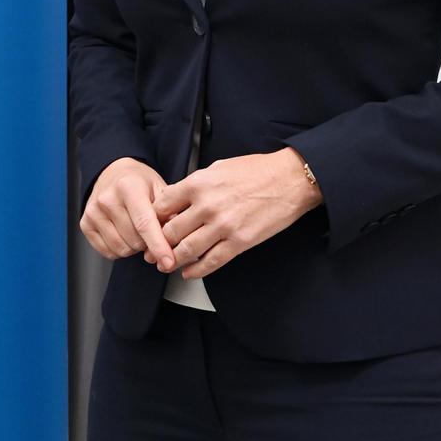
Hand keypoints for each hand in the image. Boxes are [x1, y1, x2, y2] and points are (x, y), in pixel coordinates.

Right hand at [80, 157, 177, 270]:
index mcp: (129, 187)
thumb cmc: (139, 182)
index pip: (144, 224)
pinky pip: (108, 252)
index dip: (158, 246)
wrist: (113, 173)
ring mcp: (93, 212)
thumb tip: (179, 238)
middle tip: (150, 230)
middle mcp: (107, 199)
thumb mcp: (160, 188)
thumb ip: (170, 212)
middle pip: (134, 240)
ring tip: (136, 230)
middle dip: (148, 243)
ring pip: (121, 249)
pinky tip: (123, 234)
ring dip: (134, 247)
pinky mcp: (85, 224)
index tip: (168, 262)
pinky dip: (120, 250)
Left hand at [151, 147, 322, 280]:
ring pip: (187, 250)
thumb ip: (196, 184)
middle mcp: (207, 206)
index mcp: (199, 184)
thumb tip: (178, 199)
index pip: (163, 205)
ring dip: (172, 261)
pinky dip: (196, 270)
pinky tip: (189, 272)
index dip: (153, 218)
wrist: (289, 180)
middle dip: (158, 244)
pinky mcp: (239, 242)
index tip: (151, 225)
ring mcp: (223, 226)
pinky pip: (211, 262)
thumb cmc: (257, 171)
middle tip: (153, 250)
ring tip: (166, 265)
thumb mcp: (218, 168)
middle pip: (170, 231)